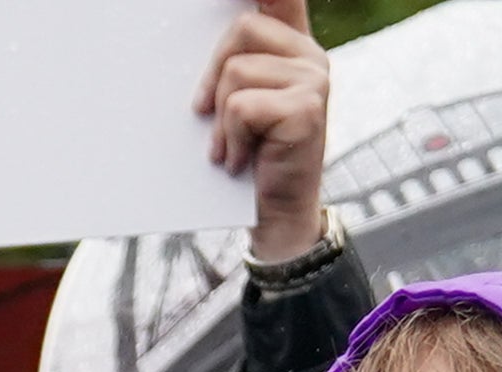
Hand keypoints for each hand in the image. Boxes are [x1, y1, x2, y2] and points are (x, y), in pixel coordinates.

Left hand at [200, 0, 332, 264]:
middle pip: (242, 28)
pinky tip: (240, 159)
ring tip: (229, 147)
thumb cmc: (249, 156)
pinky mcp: (307, 108)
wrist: (275, 213)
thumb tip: (187, 30)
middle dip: (213, 74)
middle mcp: (310, 54)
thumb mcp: (236, 105)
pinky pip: (241, 106)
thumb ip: (231, 62)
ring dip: (219, 119)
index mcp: (291, 44)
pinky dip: (230, 139)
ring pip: (236, 71)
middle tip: (206, 114)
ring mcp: (314, 79)